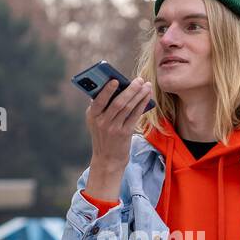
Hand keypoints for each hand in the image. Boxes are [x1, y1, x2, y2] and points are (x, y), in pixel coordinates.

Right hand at [85, 77, 151, 199]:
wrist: (107, 159)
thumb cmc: (103, 135)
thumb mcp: (95, 121)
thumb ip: (100, 105)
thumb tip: (112, 85)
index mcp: (92, 115)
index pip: (99, 100)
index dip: (107, 90)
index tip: (115, 80)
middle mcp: (102, 122)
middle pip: (118, 103)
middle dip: (130, 89)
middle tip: (139, 79)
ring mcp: (114, 129)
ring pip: (128, 108)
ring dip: (139, 95)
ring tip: (146, 85)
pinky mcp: (125, 133)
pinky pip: (135, 115)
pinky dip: (142, 104)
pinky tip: (147, 97)